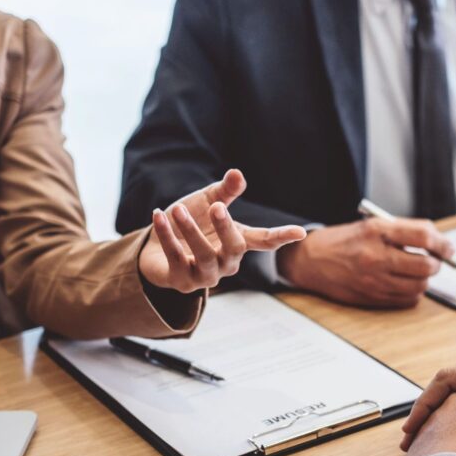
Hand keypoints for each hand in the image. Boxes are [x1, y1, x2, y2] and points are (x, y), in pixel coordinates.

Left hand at [139, 169, 306, 292]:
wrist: (154, 248)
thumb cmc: (190, 224)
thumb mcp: (207, 202)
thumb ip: (224, 191)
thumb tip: (237, 174)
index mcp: (237, 243)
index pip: (264, 240)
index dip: (281, 236)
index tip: (300, 232)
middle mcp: (226, 263)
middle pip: (235, 249)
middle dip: (226, 228)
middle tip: (217, 206)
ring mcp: (205, 276)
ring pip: (204, 257)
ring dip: (191, 231)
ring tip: (177, 209)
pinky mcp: (182, 282)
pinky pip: (176, 259)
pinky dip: (167, 236)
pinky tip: (158, 216)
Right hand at [276, 217, 454, 307]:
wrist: (311, 260)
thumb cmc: (344, 241)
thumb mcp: (372, 225)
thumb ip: (403, 231)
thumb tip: (438, 243)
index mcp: (377, 231)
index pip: (423, 235)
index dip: (442, 243)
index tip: (449, 248)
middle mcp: (375, 256)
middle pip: (426, 265)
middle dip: (436, 263)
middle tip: (433, 260)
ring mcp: (373, 280)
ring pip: (419, 286)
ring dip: (424, 279)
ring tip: (415, 271)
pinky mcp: (371, 297)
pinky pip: (406, 300)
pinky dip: (412, 293)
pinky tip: (402, 283)